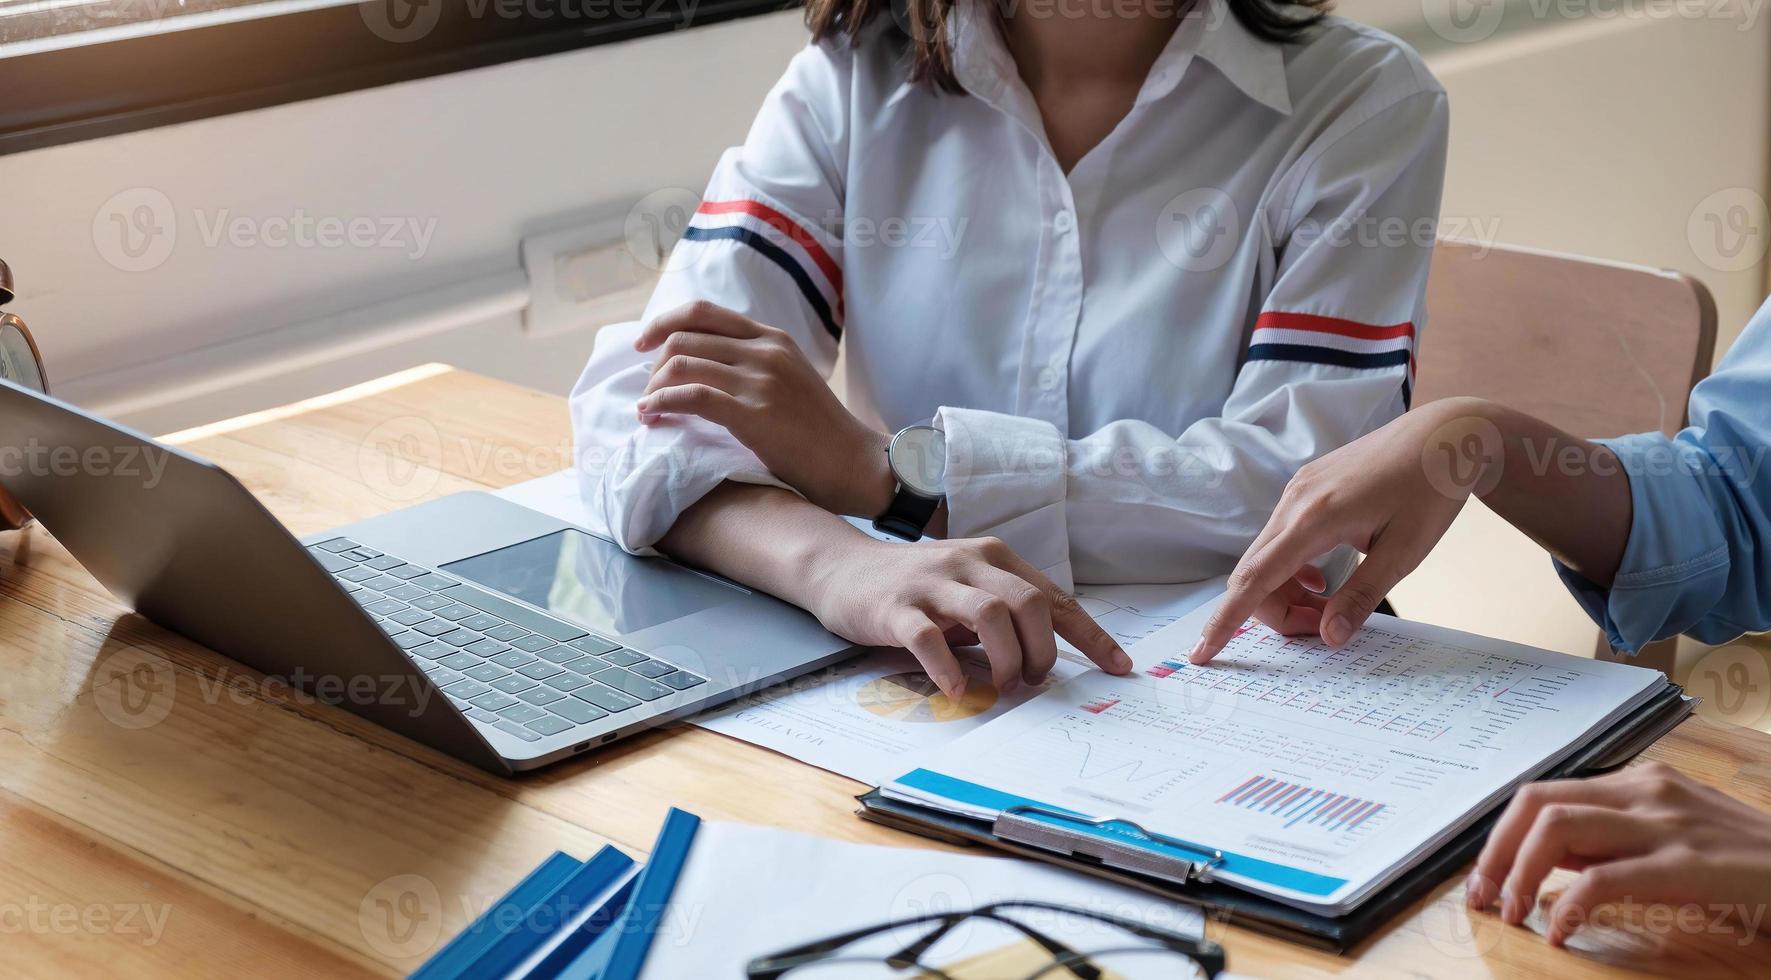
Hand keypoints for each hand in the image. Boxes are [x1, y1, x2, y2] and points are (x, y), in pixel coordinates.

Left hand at [634, 301, 894, 517]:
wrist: (856, 464)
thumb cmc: (821, 433)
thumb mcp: (790, 380)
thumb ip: (755, 365)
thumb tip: (707, 367)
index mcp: (772, 338)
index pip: (703, 312)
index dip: (663, 323)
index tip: (643, 344)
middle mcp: (765, 350)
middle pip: (684, 336)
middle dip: (654, 363)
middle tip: (648, 391)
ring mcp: (760, 380)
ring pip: (682, 364)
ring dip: (653, 387)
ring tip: (648, 409)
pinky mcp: (754, 413)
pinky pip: (691, 396)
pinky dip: (662, 403)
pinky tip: (653, 415)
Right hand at [806, 535, 1132, 697]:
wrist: (842, 568)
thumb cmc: (915, 587)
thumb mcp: (968, 589)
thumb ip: (1005, 613)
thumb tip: (1047, 657)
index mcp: (994, 558)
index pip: (1055, 598)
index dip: (1091, 636)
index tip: (1119, 668)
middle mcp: (968, 563)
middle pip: (1028, 603)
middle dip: (1042, 651)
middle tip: (1032, 681)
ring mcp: (931, 583)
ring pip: (990, 614)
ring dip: (1006, 659)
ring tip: (1000, 685)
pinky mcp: (895, 607)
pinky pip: (929, 638)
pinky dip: (949, 669)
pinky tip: (956, 689)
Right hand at [1188, 398, 1493, 663]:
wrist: (1444, 434)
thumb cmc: (1432, 490)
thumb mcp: (1406, 551)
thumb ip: (1362, 595)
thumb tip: (1329, 638)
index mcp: (1316, 517)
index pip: (1255, 578)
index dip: (1226, 619)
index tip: (1203, 652)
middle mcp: (1295, 501)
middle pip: (1253, 574)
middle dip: (1275, 613)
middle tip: (1322, 630)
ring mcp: (1296, 491)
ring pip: (1264, 558)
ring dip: (1284, 593)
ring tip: (1329, 605)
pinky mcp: (1304, 488)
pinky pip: (1279, 539)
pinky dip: (1290, 570)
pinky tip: (1322, 578)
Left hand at [1467, 763, 1770, 945]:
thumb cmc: (1742, 859)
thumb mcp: (1669, 834)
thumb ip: (1611, 838)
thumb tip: (1546, 858)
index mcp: (1636, 782)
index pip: (1542, 794)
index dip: (1500, 835)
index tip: (1484, 877)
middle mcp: (1644, 791)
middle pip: (1537, 803)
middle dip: (1497, 851)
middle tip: (1484, 897)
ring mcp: (1664, 824)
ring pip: (1558, 828)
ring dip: (1520, 873)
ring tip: (1512, 912)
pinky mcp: (1686, 864)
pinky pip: (1604, 878)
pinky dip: (1569, 906)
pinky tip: (1561, 931)